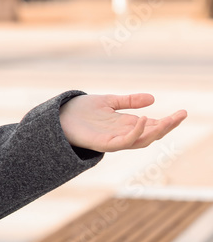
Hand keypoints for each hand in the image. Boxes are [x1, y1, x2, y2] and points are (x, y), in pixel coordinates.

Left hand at [59, 93, 186, 151]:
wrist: (58, 116)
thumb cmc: (81, 110)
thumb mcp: (109, 101)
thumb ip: (129, 101)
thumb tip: (152, 98)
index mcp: (125, 125)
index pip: (152, 126)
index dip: (168, 121)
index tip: (182, 112)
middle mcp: (122, 134)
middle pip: (151, 134)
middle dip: (168, 126)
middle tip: (181, 115)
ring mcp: (113, 140)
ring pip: (141, 140)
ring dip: (155, 131)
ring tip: (166, 120)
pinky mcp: (103, 143)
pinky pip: (123, 141)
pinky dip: (135, 132)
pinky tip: (143, 120)